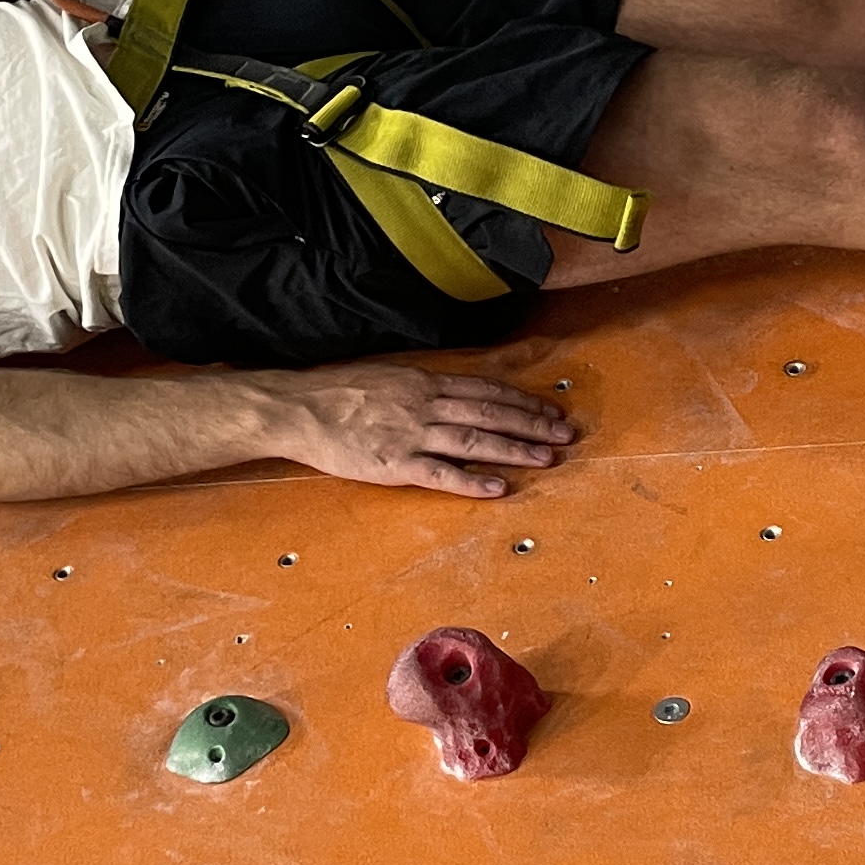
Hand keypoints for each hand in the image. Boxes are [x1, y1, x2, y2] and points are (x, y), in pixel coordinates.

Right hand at [266, 361, 583, 497]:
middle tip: (565, 434)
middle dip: (531, 424)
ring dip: (514, 449)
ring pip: (474, 441)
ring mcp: (412, 434)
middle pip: (489, 414)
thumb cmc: (337, 392)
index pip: (484, 390)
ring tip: (547, 458)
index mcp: (423, 382)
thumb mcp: (387, 376)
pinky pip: (440, 474)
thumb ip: (421, 386)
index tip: (549, 409)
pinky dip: (471, 481)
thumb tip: (451, 393)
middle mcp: (425, 405)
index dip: (520, 400)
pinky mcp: (395, 464)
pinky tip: (498, 488)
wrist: (299, 408)